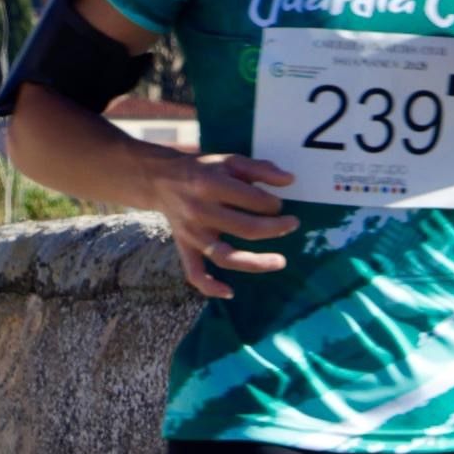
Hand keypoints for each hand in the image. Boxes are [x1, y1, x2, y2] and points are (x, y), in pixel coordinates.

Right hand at [150, 150, 297, 301]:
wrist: (160, 179)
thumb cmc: (202, 170)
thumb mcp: (229, 160)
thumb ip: (260, 168)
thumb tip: (290, 180)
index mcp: (212, 185)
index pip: (253, 199)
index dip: (273, 203)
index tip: (278, 204)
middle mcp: (200, 211)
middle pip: (245, 228)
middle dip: (275, 228)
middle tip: (293, 224)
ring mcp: (192, 234)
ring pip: (225, 256)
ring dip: (255, 262)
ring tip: (280, 262)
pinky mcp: (184, 247)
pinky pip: (195, 273)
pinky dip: (210, 287)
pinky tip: (230, 292)